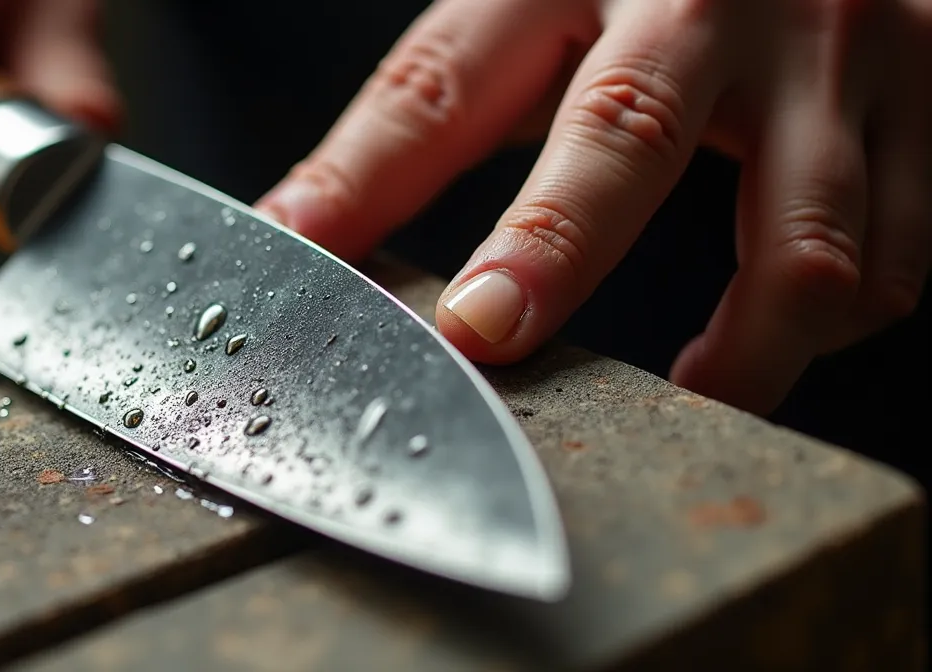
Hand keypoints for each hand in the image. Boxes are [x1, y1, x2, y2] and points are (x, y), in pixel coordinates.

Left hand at [256, 0, 931, 415]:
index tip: (310, 251)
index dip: (373, 174)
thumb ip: (436, 105)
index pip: (448, 79)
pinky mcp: (928, 94)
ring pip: (804, 243)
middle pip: (624, 133)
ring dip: (741, 352)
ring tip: (687, 393)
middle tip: (490, 334)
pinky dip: (830, 323)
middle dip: (553, 250)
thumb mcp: (537, 3)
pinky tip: (776, 336)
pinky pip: (895, 256)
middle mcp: (715, 0)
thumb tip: (305, 223)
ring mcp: (839, 49)